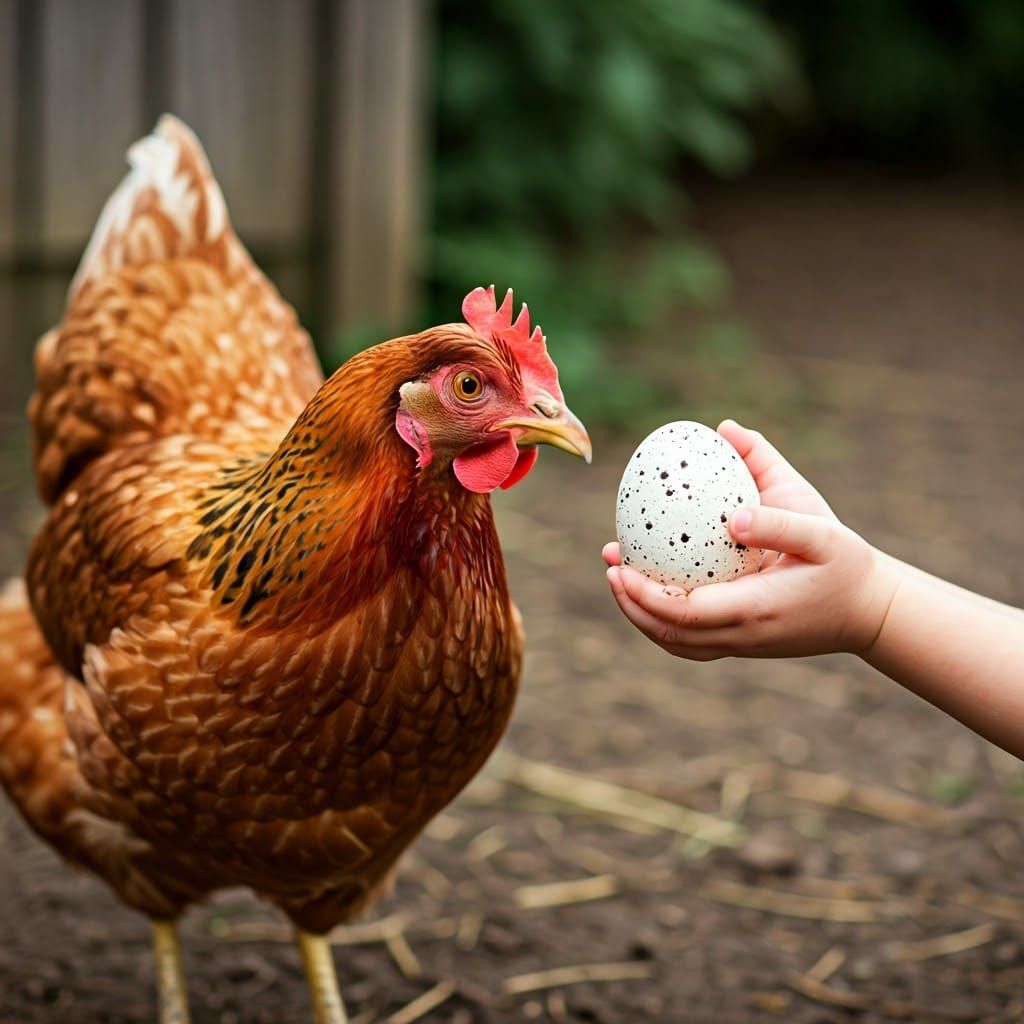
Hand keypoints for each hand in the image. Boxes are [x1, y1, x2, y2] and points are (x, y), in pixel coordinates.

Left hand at [603, 420, 899, 660]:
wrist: (871, 611)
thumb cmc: (847, 566)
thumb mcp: (822, 533)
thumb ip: (777, 521)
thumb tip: (731, 515)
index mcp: (754, 609)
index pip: (682, 613)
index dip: (643, 595)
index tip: (618, 566)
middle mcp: (742, 634)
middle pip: (668, 632)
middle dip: (630, 603)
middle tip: (610, 564)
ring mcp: (741, 644)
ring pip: (676, 641)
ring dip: (641, 613)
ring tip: (619, 575)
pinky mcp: (744, 643)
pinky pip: (691, 639)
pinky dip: (663, 620)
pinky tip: (654, 587)